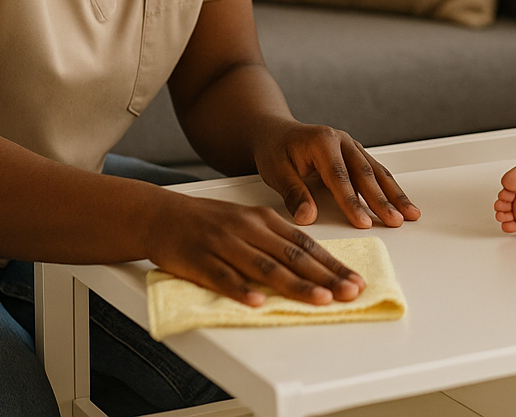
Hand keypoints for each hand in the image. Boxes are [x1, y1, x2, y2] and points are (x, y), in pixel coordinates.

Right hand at [145, 190, 366, 306]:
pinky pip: (222, 275)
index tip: (355, 280)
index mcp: (263, 220)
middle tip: (349, 292)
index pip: (305, 244)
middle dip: (324, 276)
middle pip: (292, 256)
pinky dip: (240, 289)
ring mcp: (223, 243)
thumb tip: (310, 263)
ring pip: (264, 266)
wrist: (160, 214)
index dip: (332, 264)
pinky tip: (257, 301)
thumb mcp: (247, 223)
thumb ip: (275, 241)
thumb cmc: (208, 222)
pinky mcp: (199, 258)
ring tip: (319, 298)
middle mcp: (248, 229)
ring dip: (294, 284)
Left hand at [253, 121, 420, 229]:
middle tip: (395, 221)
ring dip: (394, 194)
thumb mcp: (276, 171)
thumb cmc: (275, 150)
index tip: (363, 222)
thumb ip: (293, 194)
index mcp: (322, 142)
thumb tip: (307, 217)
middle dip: (382, 200)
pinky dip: (390, 188)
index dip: (352, 202)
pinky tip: (401, 202)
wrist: (276, 132)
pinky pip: (376, 171)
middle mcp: (341, 140)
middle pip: (365, 173)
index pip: (339, 177)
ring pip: (377, 171)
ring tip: (410, 213)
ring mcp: (351, 146)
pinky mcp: (355, 154)